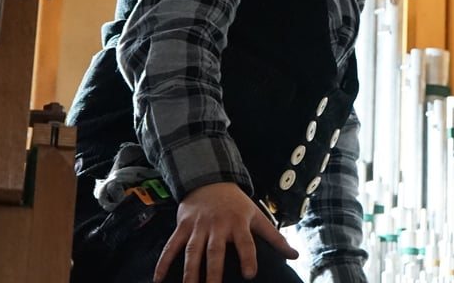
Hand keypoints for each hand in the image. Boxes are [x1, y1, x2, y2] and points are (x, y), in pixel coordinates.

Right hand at [153, 182, 298, 282]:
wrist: (210, 180)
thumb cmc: (237, 204)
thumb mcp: (257, 216)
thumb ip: (275, 238)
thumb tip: (295, 255)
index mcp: (239, 223)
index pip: (246, 243)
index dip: (248, 257)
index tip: (250, 274)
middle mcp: (218, 226)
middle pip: (215, 251)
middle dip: (213, 272)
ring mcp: (198, 226)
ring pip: (192, 251)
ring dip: (189, 272)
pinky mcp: (182, 226)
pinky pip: (171, 246)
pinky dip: (163, 262)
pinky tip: (157, 279)